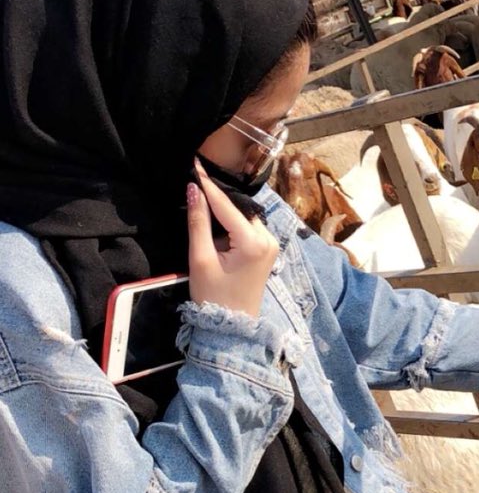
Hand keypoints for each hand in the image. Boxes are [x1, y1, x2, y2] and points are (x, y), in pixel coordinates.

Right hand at [187, 159, 278, 317]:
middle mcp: (268, 239)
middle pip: (239, 209)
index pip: (227, 206)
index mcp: (253, 242)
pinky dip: (233, 223)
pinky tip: (217, 224)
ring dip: (225, 212)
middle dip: (218, 198)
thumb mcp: (200, 259)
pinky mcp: (267, 249)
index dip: (209, 185)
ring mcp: (271, 244)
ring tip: (202, 203)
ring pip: (244, 217)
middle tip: (196, 182)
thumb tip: (193, 190)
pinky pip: (249, 227)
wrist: (232, 327)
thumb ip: (198, 222)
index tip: (196, 164)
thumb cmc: (213, 297)